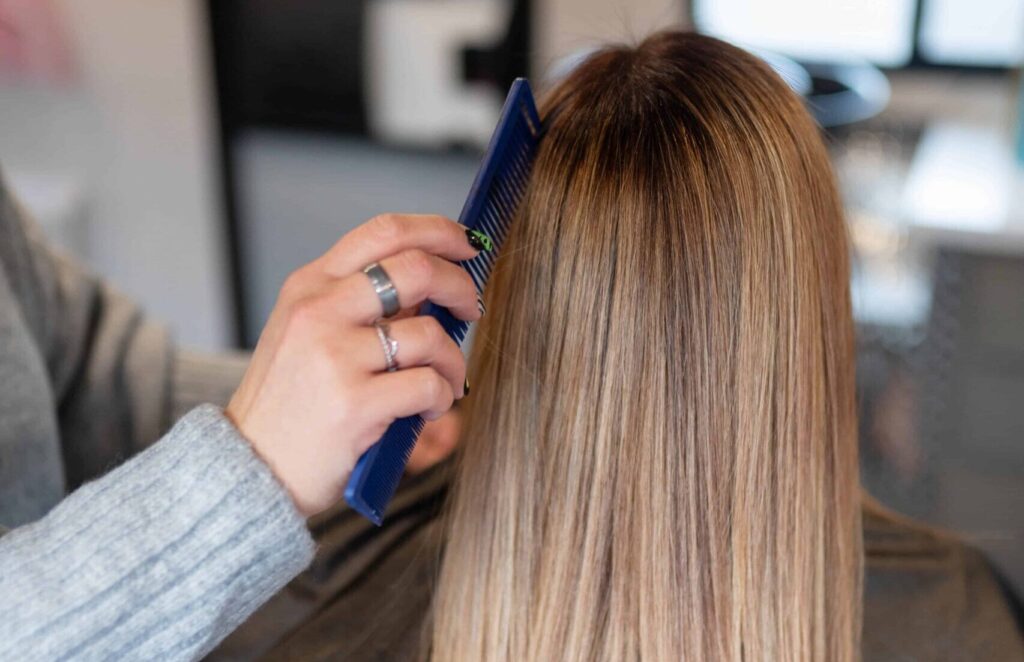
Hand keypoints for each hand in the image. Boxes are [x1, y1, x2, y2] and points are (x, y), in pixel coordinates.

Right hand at [226, 214, 481, 516]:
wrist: (251, 466)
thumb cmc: (290, 402)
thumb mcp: (309, 333)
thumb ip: (362, 303)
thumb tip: (437, 284)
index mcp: (310, 286)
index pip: (383, 232)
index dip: (438, 231)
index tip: (467, 246)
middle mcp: (319, 311)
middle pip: (416, 268)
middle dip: (460, 287)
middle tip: (470, 310)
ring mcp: (334, 356)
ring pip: (430, 335)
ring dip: (454, 360)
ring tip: (447, 381)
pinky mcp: (354, 403)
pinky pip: (428, 385)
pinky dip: (442, 397)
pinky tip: (429, 409)